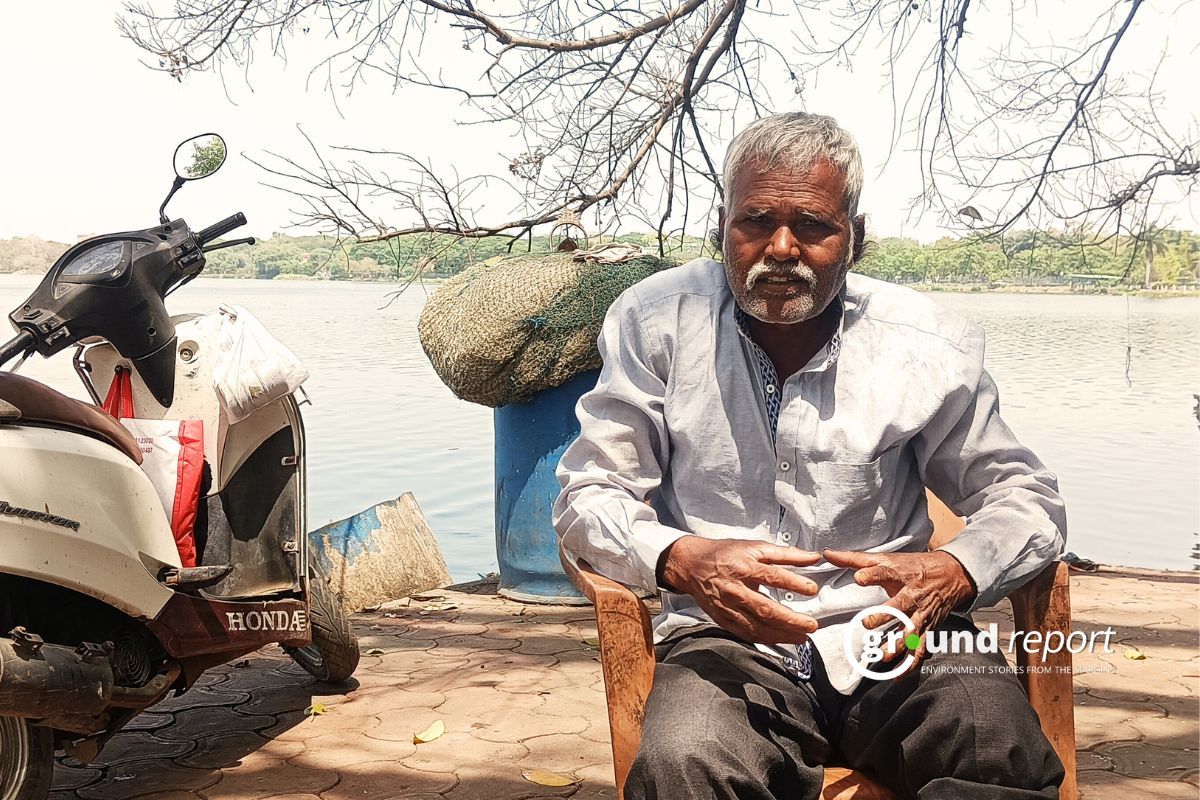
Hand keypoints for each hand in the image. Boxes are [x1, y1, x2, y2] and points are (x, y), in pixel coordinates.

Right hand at [660, 536, 821, 644]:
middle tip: (811, 625)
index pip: (772, 576)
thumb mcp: (754, 547)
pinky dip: (765, 639)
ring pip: (756, 626)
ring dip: (781, 634)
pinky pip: (746, 634)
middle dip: (790, 620)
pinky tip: (780, 640)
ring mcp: (727, 607)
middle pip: (765, 608)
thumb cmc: (724, 554)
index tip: (812, 589)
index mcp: (743, 567)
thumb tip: (813, 557)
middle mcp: (735, 589)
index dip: (794, 583)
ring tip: (801, 637)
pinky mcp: (723, 619)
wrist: (691, 565)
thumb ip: (786, 554)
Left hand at [822, 549, 975, 667]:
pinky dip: (911, 663)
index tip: (859, 578)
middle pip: (900, 606)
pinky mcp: (928, 628)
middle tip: (868, 623)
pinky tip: (898, 675)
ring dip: (897, 644)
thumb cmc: (912, 566)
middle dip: (885, 615)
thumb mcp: (886, 558)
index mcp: (900, 575)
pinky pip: (921, 648)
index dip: (873, 574)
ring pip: (911, 631)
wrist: (952, 574)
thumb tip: (826, 553)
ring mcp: (922, 614)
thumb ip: (854, 558)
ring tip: (882, 655)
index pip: (885, 572)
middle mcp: (912, 595)